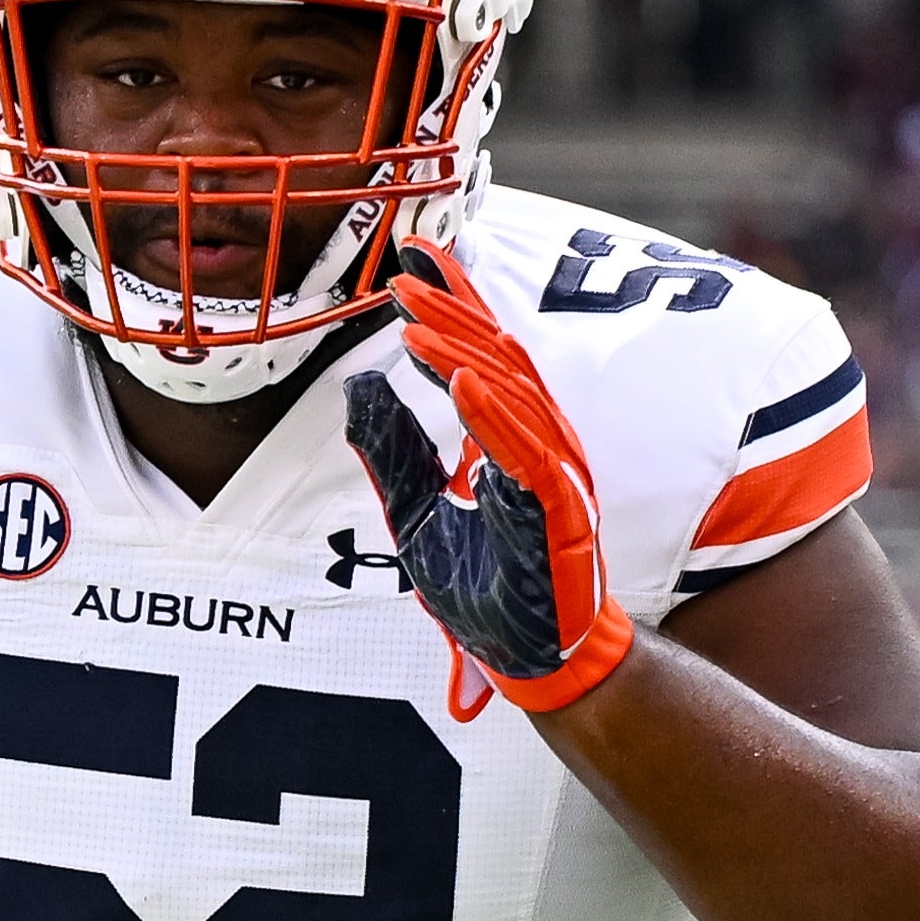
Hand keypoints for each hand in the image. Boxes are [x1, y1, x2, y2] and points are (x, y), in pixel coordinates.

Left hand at [341, 251, 633, 714]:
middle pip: (498, 362)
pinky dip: (495, 416)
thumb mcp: (416, 513)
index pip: (482, 356)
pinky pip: (528, 455)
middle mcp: (541, 444)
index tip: (413, 258)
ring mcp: (556, 476)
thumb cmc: (488, 592)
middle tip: (401, 276)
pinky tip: (462, 382)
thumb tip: (358, 389)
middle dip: (451, 314)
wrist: (534, 663)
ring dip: (463, 355)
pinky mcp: (561, 512)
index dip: (453, 303)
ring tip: (414, 322)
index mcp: (513, 439)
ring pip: (513, 397)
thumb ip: (393, 452)